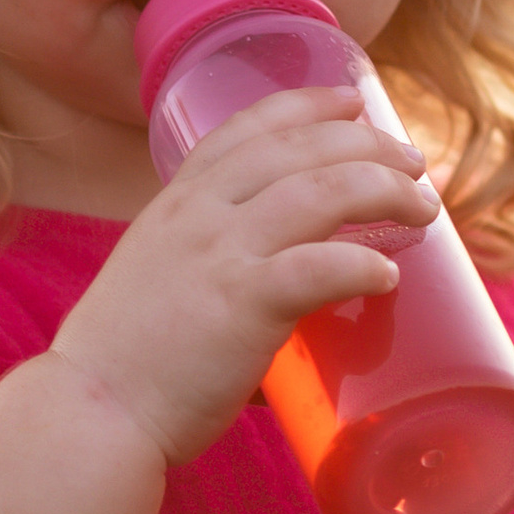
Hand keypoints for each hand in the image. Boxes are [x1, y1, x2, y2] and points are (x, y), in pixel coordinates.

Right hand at [50, 86, 434, 464]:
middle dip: (369, 144)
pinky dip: (362, 265)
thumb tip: (272, 299)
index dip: (307, 105)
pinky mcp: (241, 306)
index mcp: (177, 202)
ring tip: (422, 209)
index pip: (249, 127)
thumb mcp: (156, 279)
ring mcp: (220, 255)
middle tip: (414, 163)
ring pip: (322, 190)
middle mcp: (199, 213)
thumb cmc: (127, 362)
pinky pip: (320, 267)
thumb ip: (208, 268)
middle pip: (301, 147)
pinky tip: (388, 277)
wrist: (91, 412)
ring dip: (384, 190)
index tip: (351, 101)